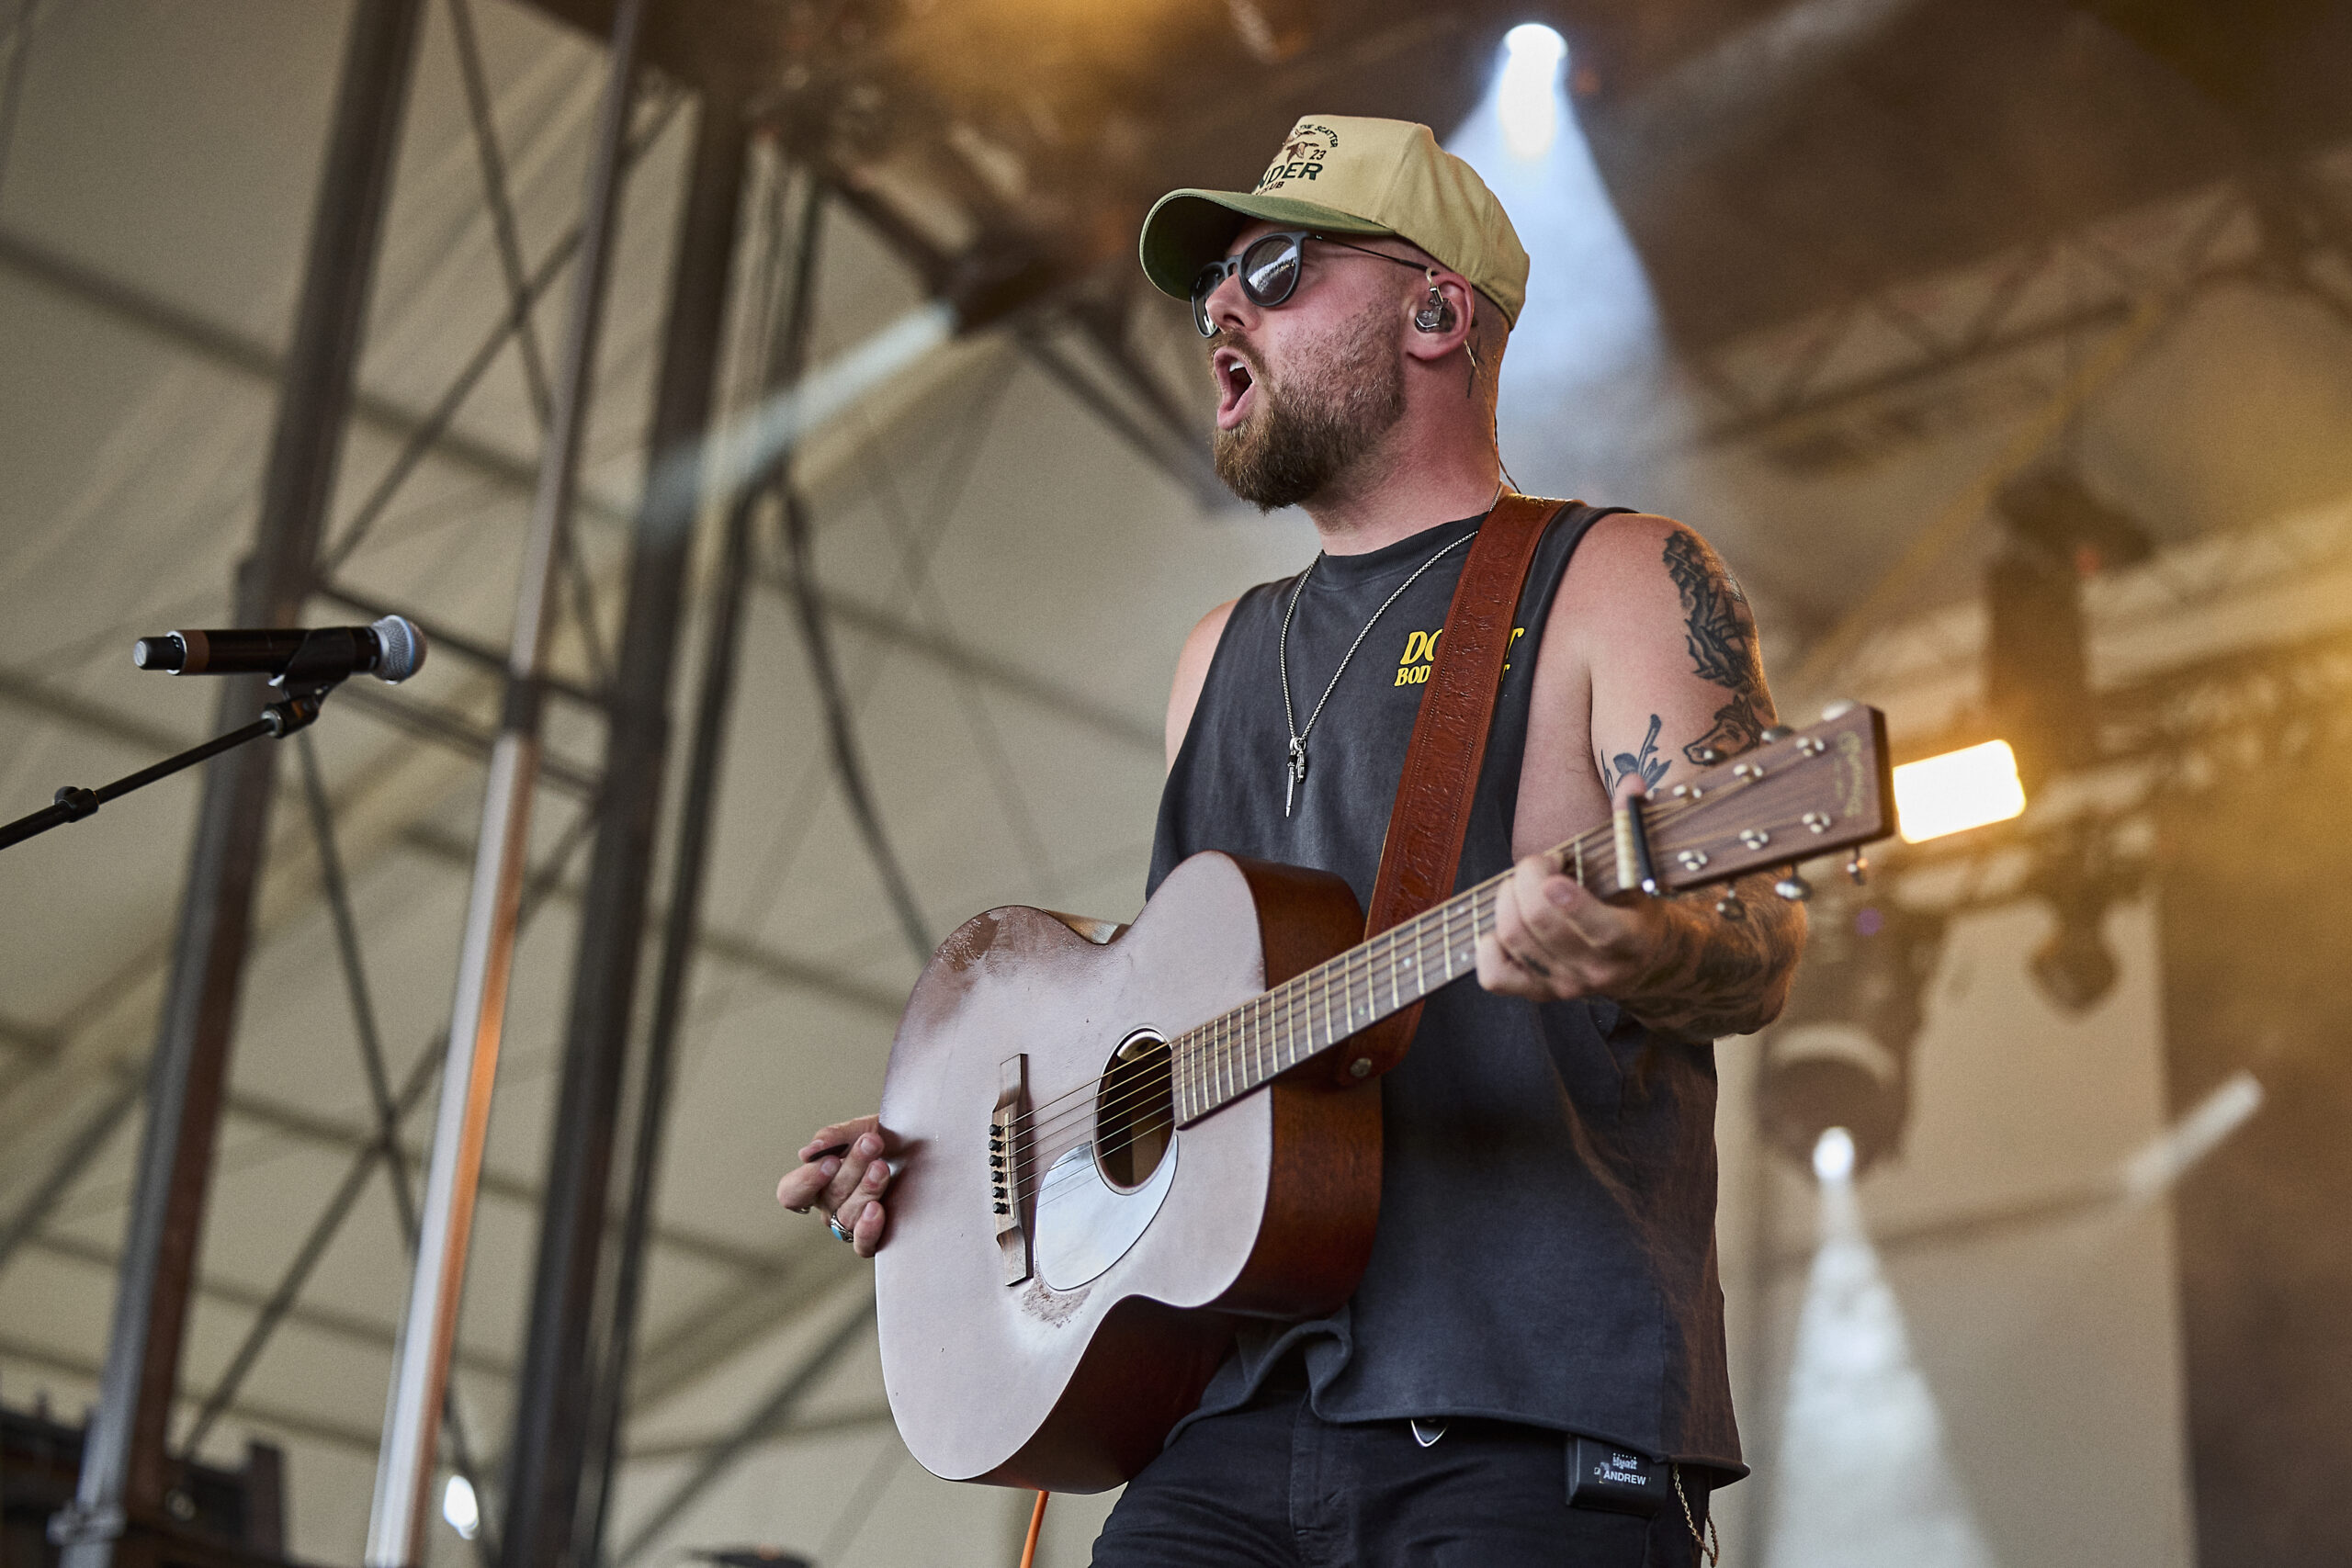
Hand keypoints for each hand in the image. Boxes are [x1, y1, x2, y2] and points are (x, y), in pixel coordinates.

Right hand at [776, 1114, 895, 1257]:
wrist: (927, 1149)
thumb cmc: (889, 1139)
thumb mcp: (861, 1129)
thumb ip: (833, 1137)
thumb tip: (807, 1153)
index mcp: (818, 1181)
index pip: (791, 1193)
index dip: (806, 1180)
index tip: (830, 1160)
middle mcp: (830, 1206)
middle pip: (829, 1197)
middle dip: (852, 1167)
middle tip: (872, 1143)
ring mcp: (851, 1224)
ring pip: (847, 1217)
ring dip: (865, 1190)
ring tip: (882, 1168)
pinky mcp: (874, 1238)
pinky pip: (863, 1245)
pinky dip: (868, 1229)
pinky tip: (877, 1209)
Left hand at [1475, 811, 1671, 1005]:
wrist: (1644, 962)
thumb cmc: (1636, 905)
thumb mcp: (1641, 869)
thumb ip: (1633, 825)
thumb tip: (1632, 781)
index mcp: (1630, 941)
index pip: (1600, 930)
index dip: (1571, 903)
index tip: (1555, 874)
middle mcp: (1596, 971)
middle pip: (1539, 922)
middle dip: (1529, 877)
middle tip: (1542, 862)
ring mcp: (1564, 986)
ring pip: (1513, 937)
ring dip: (1508, 897)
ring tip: (1525, 882)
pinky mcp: (1538, 993)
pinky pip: (1494, 975)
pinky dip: (1488, 944)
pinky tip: (1507, 919)